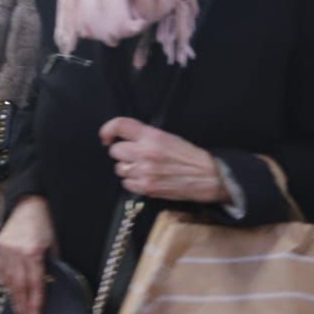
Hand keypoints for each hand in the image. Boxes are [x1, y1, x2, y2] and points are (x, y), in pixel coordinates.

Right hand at [0, 196, 55, 313]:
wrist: (28, 204)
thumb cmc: (45, 224)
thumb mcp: (54, 244)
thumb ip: (52, 264)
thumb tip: (51, 283)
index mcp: (33, 252)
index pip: (35, 282)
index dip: (36, 299)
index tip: (36, 313)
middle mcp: (17, 252)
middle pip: (20, 284)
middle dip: (24, 303)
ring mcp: (5, 249)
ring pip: (9, 279)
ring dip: (14, 296)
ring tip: (18, 310)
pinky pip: (2, 269)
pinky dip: (6, 282)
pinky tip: (11, 292)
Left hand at [98, 117, 228, 202]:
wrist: (206, 176)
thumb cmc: (189, 156)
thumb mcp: (168, 137)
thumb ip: (146, 137)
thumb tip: (126, 139)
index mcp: (152, 136)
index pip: (119, 126)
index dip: (108, 130)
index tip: (106, 137)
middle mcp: (145, 152)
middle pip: (115, 151)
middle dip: (122, 153)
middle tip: (134, 155)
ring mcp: (144, 171)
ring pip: (119, 168)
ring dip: (127, 168)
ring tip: (142, 168)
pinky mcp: (146, 187)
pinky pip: (126, 184)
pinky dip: (132, 182)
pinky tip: (145, 179)